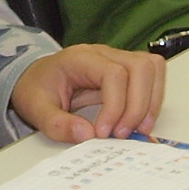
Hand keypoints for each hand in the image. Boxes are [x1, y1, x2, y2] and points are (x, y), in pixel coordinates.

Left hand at [10, 44, 165, 142]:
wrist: (36, 78)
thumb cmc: (37, 88)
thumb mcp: (36, 108)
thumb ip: (57, 123)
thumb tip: (86, 135)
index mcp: (80, 58)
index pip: (113, 74)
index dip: (115, 105)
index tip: (104, 132)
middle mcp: (104, 53)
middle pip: (140, 67)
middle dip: (137, 105)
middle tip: (122, 134)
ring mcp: (118, 59)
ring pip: (152, 68)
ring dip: (150, 102)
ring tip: (137, 129)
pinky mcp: (126, 70)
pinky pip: (152, 77)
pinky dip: (152, 99)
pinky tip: (140, 121)